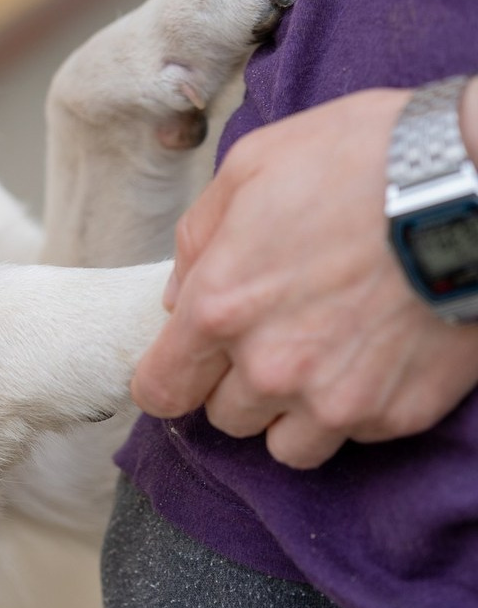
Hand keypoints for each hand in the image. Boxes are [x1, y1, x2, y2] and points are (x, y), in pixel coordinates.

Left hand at [131, 83, 477, 467]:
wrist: (469, 183)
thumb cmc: (357, 162)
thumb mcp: (249, 168)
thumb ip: (198, 240)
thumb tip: (178, 296)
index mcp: (221, 306)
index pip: (161, 389)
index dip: (165, 379)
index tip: (182, 365)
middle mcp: (271, 367)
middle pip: (224, 417)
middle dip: (234, 382)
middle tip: (269, 334)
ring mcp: (339, 398)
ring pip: (287, 446)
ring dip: (291, 410)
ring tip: (319, 356)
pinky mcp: (400, 413)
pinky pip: (354, 436)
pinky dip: (354, 406)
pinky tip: (371, 353)